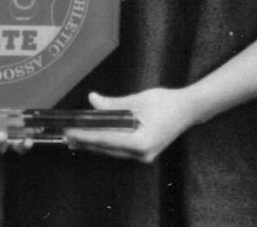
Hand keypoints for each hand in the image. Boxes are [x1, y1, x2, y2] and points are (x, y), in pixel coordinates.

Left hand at [62, 89, 192, 163]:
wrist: (189, 109)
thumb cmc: (166, 102)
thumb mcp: (138, 100)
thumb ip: (114, 104)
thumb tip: (92, 100)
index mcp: (141, 142)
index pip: (106, 140)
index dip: (86, 135)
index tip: (69, 132)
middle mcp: (142, 154)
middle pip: (107, 149)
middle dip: (86, 142)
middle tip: (66, 136)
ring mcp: (144, 156)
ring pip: (113, 151)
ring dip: (95, 144)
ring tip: (75, 138)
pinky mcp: (145, 153)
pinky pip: (121, 149)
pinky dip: (107, 142)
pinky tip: (95, 137)